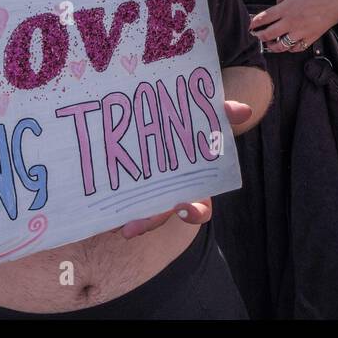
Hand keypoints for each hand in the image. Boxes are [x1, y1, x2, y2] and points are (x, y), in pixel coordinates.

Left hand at [120, 100, 251, 237]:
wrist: (168, 116)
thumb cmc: (193, 126)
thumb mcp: (208, 118)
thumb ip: (223, 114)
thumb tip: (243, 110)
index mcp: (193, 185)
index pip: (197, 208)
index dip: (192, 213)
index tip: (182, 210)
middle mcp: (170, 194)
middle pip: (161, 215)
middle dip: (147, 222)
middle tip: (130, 228)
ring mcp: (148, 193)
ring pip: (138, 213)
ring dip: (124, 219)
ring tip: (110, 224)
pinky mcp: (126, 188)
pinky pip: (117, 203)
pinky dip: (107, 209)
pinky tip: (94, 208)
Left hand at [249, 0, 337, 52]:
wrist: (336, 1)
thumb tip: (276, 5)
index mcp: (285, 9)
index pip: (263, 18)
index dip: (254, 22)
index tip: (250, 24)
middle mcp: (290, 22)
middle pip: (268, 34)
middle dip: (259, 36)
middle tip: (255, 35)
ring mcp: (300, 32)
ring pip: (280, 46)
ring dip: (272, 46)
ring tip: (269, 43)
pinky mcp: (309, 38)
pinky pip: (295, 48)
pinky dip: (289, 48)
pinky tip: (286, 45)